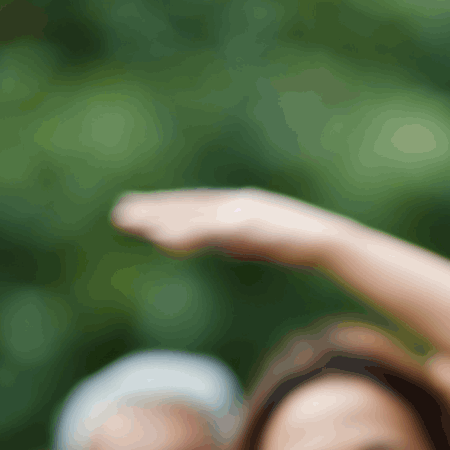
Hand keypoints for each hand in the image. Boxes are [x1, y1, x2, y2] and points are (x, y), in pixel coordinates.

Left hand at [111, 188, 343, 267]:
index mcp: (239, 206)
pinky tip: (162, 242)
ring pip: (194, 217)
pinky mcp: (246, 225)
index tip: (136, 211)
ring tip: (131, 226)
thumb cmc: (302, 245)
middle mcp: (236, 204)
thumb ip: (241, 239)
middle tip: (119, 217)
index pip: (195, 206)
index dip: (165, 207)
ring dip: (161, 220)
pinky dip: (184, 234)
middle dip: (153, 211)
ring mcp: (241, 213)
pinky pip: (207, 231)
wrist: (330, 242)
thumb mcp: (264, 241)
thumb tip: (226, 243)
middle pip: (188, 207)